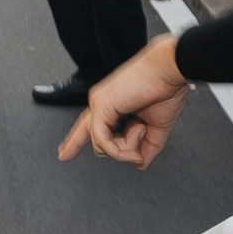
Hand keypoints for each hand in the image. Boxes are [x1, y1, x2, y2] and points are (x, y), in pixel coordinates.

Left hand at [58, 34, 190, 169]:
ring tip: (143, 127)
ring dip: (128, 147)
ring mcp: (98, 104)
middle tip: (138, 135)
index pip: (88, 127)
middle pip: (89, 136)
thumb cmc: (166, 90)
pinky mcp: (100, 105)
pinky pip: (102, 140)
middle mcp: (100, 104)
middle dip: (111, 149)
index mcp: (111, 106)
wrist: (169, 70)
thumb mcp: (157, 127)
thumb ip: (147, 147)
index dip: (74, 142)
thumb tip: (138, 163)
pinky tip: (136, 139)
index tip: (63, 155)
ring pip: (101, 145)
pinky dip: (119, 149)